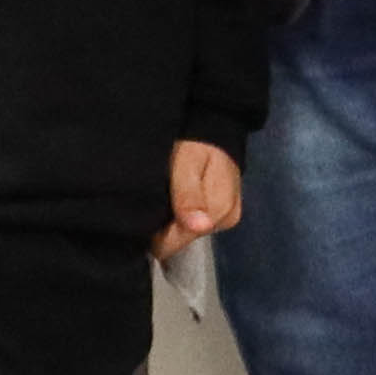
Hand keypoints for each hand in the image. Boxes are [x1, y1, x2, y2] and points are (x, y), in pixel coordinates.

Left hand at [156, 140, 243, 263]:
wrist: (214, 131)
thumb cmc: (196, 146)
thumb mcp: (187, 164)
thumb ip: (188, 196)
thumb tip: (199, 227)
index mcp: (219, 211)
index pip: (175, 243)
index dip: (157, 230)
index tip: (148, 209)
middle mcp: (226, 220)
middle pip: (181, 240)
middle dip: (166, 224)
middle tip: (159, 196)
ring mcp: (227, 219)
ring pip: (188, 233)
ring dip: (174, 219)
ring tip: (168, 195)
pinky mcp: (225, 215)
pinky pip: (196, 225)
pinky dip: (183, 215)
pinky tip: (178, 199)